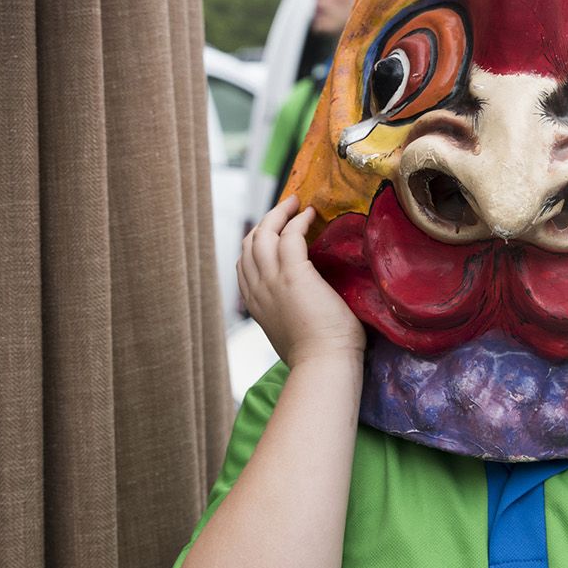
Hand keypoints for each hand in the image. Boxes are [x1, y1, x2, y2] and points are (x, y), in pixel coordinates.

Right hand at [237, 197, 363, 368]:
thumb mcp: (290, 332)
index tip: (272, 232)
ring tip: (295, 203)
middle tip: (286, 207)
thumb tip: (301, 302)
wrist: (323, 365)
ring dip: (279, 213)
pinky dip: (298, 221)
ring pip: (264, 234)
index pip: (244, 264)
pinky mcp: (293, 275)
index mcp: (256, 305)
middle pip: (250, 242)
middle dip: (266, 221)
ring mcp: (273, 281)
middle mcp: (258, 290)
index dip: (256, 243)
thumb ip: (287, 313)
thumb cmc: (317, 355)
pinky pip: (290, 236)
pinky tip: (310, 215)